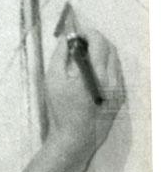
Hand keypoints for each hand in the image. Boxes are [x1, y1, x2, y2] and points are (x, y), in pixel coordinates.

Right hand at [45, 28, 125, 158]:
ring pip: (114, 60)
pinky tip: (90, 73)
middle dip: (95, 40)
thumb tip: (66, 39)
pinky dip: (105, 66)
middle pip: (110, 48)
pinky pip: (116, 73)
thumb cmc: (60, 110)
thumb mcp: (53, 80)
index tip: (75, 34)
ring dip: (101, 53)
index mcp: (96, 73)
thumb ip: (60, 55)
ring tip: (82, 58)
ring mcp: (118, 88)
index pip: (98, 41)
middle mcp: (112, 79)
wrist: (75, 138)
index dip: (87, 33)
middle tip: (78, 43)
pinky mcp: (119, 97)